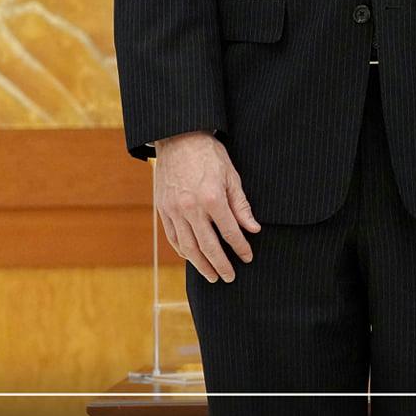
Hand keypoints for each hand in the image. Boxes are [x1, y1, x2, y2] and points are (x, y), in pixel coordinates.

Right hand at [154, 131, 259, 283]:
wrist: (178, 138)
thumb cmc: (209, 154)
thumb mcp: (231, 175)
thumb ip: (241, 205)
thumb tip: (253, 229)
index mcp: (212, 198)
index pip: (230, 232)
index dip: (240, 248)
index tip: (247, 258)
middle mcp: (191, 208)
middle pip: (208, 246)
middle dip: (221, 264)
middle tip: (230, 278)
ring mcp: (174, 210)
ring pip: (188, 247)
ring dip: (201, 265)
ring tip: (212, 276)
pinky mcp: (162, 209)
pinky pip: (173, 237)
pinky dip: (183, 251)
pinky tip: (192, 258)